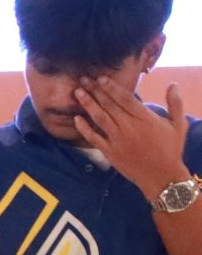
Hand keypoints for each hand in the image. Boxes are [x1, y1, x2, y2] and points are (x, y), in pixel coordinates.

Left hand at [72, 78, 188, 198]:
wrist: (162, 176)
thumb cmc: (171, 149)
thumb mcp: (178, 125)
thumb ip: (175, 104)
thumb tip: (173, 84)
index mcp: (145, 118)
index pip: (125, 99)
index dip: (112, 87)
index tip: (101, 78)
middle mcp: (129, 127)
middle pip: (109, 105)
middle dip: (95, 91)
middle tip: (84, 79)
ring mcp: (117, 139)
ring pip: (100, 118)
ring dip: (88, 104)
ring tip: (77, 92)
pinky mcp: (109, 152)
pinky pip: (94, 138)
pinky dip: (84, 128)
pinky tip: (76, 118)